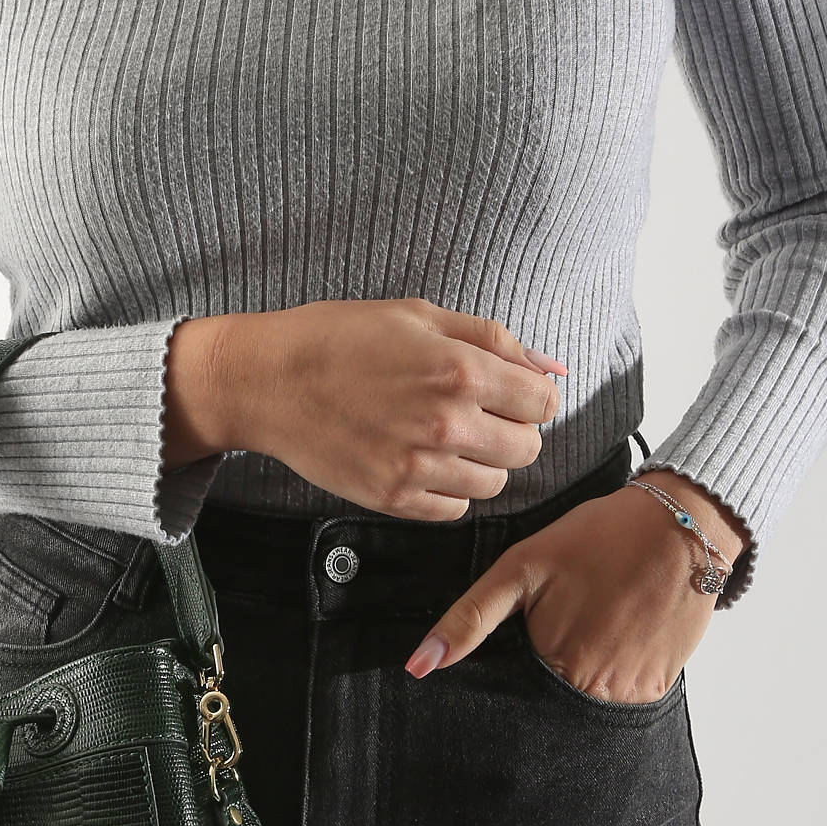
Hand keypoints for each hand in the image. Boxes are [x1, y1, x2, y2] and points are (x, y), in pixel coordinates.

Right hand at [163, 297, 565, 516]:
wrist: (270, 382)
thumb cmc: (341, 338)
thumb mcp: (420, 315)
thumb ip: (494, 341)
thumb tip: (555, 369)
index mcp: (461, 369)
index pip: (542, 403)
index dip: (532, 397)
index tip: (511, 394)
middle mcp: (447, 423)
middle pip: (526, 449)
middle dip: (512, 431)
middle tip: (478, 416)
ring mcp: (419, 467)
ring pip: (493, 484)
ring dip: (482, 463)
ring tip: (448, 439)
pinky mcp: (392, 498)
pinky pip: (453, 510)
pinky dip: (450, 491)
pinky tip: (425, 463)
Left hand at [402, 475, 739, 701]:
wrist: (680, 525)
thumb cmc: (597, 540)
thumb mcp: (520, 569)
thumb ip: (469, 619)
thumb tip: (419, 667)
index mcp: (553, 668)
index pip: (513, 701)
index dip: (511, 681)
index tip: (524, 648)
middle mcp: (593, 691)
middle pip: (548, 707)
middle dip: (544, 680)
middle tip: (564, 629)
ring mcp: (629, 693)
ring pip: (585, 705)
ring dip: (580, 678)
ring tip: (590, 629)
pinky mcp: (658, 686)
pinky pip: (621, 697)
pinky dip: (613, 674)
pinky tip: (615, 636)